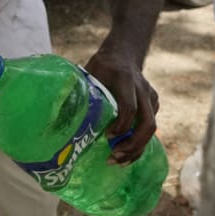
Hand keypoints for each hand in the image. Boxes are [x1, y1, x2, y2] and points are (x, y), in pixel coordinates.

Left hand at [83, 45, 159, 165]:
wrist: (123, 54)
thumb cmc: (101, 66)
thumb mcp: (90, 72)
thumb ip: (82, 90)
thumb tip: (60, 116)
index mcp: (125, 79)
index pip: (129, 107)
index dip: (121, 125)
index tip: (107, 136)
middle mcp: (142, 89)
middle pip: (147, 123)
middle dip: (132, 144)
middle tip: (113, 156)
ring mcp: (151, 96)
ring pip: (152, 127)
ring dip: (137, 148)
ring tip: (119, 161)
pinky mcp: (154, 103)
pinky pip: (150, 126)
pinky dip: (140, 143)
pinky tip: (126, 154)